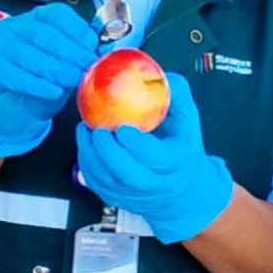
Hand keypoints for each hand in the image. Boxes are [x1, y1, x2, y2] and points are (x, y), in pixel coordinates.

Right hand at [0, 3, 99, 157]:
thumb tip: (103, 50)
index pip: (55, 14)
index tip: (92, 44)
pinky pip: (15, 75)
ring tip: (74, 79)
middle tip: (87, 65)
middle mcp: (12, 29)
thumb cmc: (36, 90)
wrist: (6, 118)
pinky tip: (53, 91)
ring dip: (55, 68)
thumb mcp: (62, 71)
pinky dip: (37, 84)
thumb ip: (78, 58)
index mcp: (33, 22)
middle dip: (69, 51)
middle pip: (43, 34)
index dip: (76, 28)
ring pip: (29, 54)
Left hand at [76, 74, 233, 243]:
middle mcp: (156, 184)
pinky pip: (96, 184)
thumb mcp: (187, 118)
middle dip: (108, 152)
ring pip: (107, 181)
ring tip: (85, 131)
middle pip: (128, 175)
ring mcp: (134, 195)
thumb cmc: (181, 146)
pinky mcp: (117, 199)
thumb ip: (176, 94)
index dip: (136, 144)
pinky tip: (85, 144)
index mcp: (176, 162)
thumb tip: (160, 73)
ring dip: (91, 156)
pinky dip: (86, 164)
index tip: (122, 127)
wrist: (181, 189)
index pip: (154, 157)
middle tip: (97, 130)